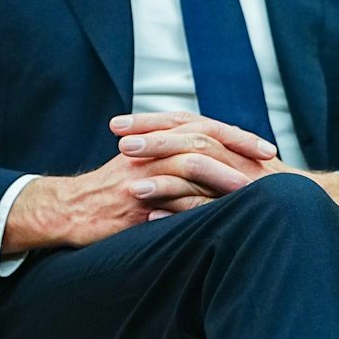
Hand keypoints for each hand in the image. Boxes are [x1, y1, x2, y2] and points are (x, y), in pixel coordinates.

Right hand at [0, 114, 265, 251]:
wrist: (67, 211)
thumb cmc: (110, 196)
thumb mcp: (145, 174)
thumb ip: (175, 169)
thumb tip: (213, 173)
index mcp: (157, 141)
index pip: (204, 128)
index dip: (236, 136)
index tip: (266, 147)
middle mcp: (152, 149)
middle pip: (204, 135)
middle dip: (240, 145)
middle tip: (270, 156)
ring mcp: (143, 170)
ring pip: (190, 160)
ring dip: (225, 172)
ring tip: (254, 184)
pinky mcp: (133, 193)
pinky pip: (169, 190)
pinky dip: (197, 196)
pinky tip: (218, 208)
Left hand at [110, 112, 338, 247]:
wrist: (314, 205)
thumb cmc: (269, 188)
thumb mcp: (235, 164)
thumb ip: (206, 156)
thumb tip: (166, 148)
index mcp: (228, 142)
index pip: (186, 122)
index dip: (152, 121)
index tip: (117, 125)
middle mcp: (235, 154)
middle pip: (191, 137)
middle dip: (153, 138)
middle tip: (119, 140)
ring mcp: (242, 179)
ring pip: (200, 168)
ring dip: (164, 176)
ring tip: (131, 184)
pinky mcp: (245, 204)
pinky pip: (209, 207)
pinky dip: (180, 211)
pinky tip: (151, 219)